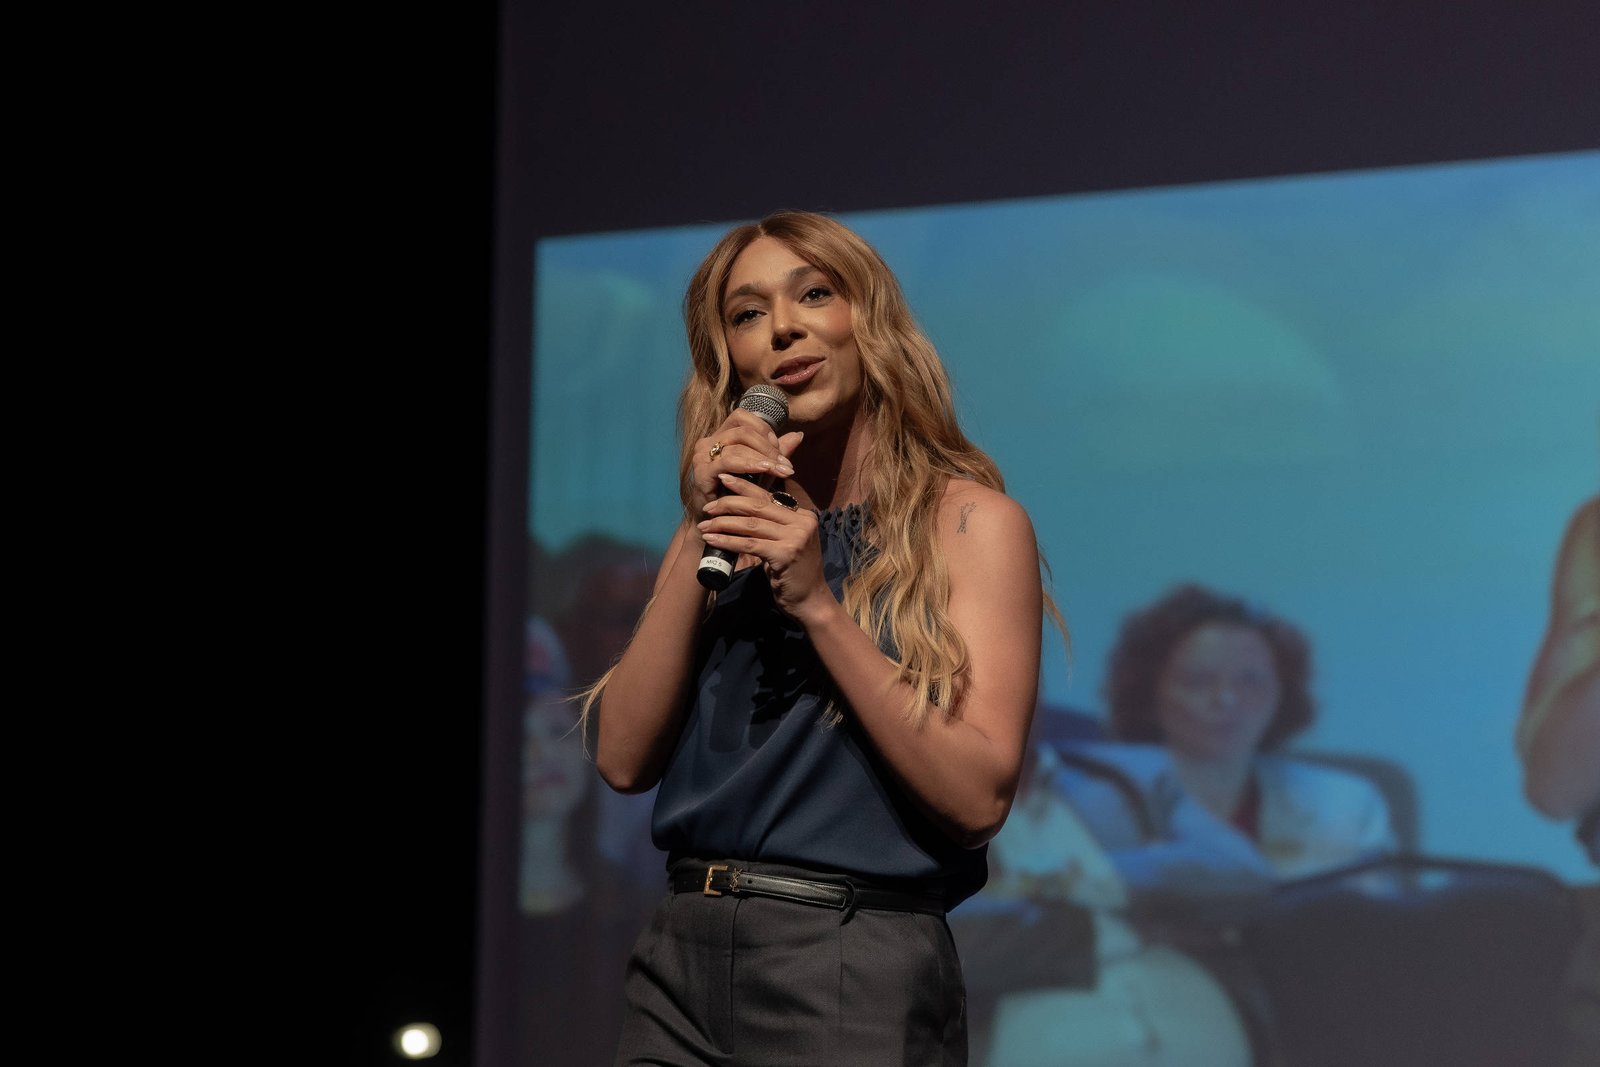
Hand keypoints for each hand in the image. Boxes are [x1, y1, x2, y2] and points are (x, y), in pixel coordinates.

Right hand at [690, 412, 794, 514]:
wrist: (716, 522)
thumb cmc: (737, 494)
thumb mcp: (760, 471)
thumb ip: (775, 453)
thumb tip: (798, 435)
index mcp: (720, 437)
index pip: (741, 417)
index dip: (763, 428)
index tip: (779, 447)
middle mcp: (708, 442)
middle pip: (742, 430)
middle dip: (768, 447)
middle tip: (785, 463)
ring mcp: (702, 457)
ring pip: (737, 446)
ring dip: (764, 458)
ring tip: (781, 470)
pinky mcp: (701, 473)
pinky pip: (728, 462)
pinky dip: (749, 464)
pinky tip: (765, 470)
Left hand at [697, 450, 828, 620]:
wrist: (810, 602)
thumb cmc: (794, 573)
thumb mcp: (787, 542)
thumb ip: (774, 524)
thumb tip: (744, 506)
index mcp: (804, 515)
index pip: (769, 496)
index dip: (744, 486)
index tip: (723, 478)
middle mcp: (803, 522)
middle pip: (758, 506)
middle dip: (729, 504)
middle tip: (708, 507)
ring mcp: (796, 538)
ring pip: (751, 524)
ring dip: (723, 523)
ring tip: (704, 525)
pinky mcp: (785, 554)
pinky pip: (749, 544)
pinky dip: (727, 541)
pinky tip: (712, 540)